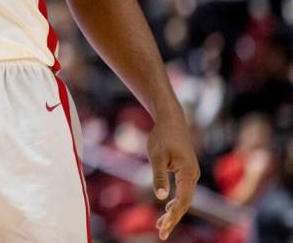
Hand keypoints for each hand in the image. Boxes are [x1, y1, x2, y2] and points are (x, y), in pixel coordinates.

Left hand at [147, 115, 200, 240]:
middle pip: (185, 203)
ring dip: (174, 212)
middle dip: (173, 219)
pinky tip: (167, 208)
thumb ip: (159, 176)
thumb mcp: (156, 155)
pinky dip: (175, 202)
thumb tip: (160, 197)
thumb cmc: (162, 136)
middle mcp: (193, 176)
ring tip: (161, 226)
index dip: (173, 217)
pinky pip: (183, 191)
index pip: (182, 202)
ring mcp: (191, 174)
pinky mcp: (186, 171)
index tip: (163, 229)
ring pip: (184, 198)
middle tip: (161, 233)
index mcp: (188, 174)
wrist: (171, 120)